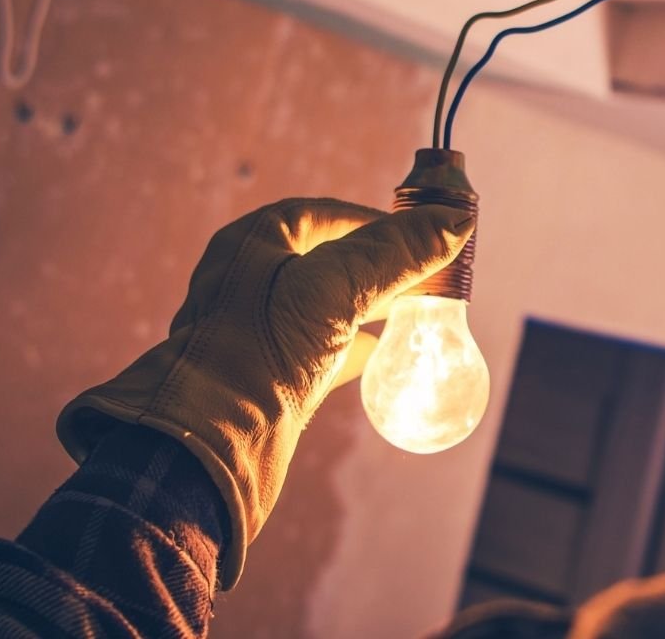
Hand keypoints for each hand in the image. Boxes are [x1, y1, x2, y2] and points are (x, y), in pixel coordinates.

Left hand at [56, 198, 472, 587]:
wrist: (210, 448)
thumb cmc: (259, 352)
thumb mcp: (335, 289)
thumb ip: (394, 254)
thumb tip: (454, 220)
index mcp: (252, 244)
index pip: (323, 216)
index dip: (374, 222)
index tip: (420, 235)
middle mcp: (248, 282)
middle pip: (326, 260)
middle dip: (377, 266)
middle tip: (425, 274)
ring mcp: (255, 331)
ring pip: (325, 307)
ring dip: (367, 307)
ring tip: (412, 312)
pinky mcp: (265, 376)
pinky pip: (318, 352)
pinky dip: (352, 350)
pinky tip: (382, 358)